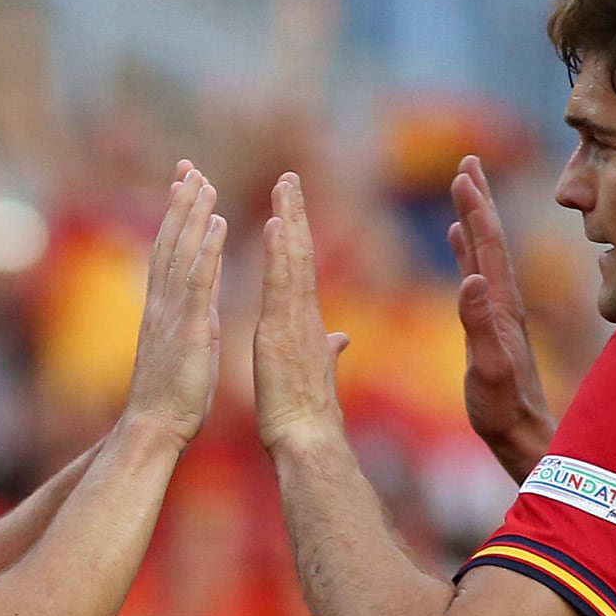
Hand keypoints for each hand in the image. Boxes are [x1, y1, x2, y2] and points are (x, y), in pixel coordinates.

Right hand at [117, 162, 228, 446]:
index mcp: (164, 309)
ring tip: (203, 181)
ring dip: (192, 215)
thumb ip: (199, 309)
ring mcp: (172, 313)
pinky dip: (207, 248)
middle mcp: (162, 304)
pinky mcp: (188, 327)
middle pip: (169, 243)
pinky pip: (198, 280)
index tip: (184, 186)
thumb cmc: (173, 397)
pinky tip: (218, 221)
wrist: (154, 428)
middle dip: (179, 203)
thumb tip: (210, 282)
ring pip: (180, 252)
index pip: (169, 253)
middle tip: (189, 167)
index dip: (176, 218)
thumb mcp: (190, 343)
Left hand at [252, 172, 350, 459]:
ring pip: (294, 259)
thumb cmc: (306, 413)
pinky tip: (274, 224)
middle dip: (295, 213)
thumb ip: (329, 350)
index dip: (297, 236)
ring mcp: (295, 320)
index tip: (289, 207)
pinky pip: (281, 283)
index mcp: (306, 322)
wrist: (307, 439)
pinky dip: (278, 251)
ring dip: (288, 219)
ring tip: (284, 184)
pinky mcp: (281, 331)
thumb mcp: (316, 372)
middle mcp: (304, 313)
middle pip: (301, 253)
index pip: (301, 269)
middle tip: (289, 177)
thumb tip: (341, 339)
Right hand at [447, 154, 553, 476]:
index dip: (477, 208)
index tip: (465, 172)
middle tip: (468, 163)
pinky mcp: (491, 325)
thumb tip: (469, 280)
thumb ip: (478, 325)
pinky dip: (468, 252)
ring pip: (484, 254)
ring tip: (464, 190)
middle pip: (490, 239)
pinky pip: (477, 276)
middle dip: (478, 200)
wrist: (524, 432)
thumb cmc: (503, 407)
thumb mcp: (487, 367)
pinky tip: (460, 243)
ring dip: (474, 220)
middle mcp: (503, 301)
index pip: (488, 246)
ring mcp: (498, 312)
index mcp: (501, 304)